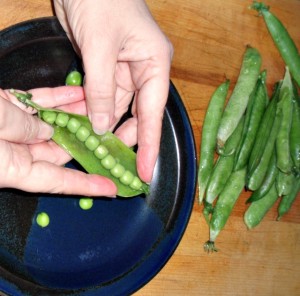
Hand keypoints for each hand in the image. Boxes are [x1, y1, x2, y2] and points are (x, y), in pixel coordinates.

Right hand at [0, 86, 116, 195]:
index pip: (59, 181)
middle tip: (107, 130)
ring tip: (96, 105)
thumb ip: (24, 129)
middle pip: (59, 148)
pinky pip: (37, 104)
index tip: (111, 188)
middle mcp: (14, 151)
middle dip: (85, 138)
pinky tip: (76, 93)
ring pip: (51, 123)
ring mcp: (11, 128)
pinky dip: (57, 99)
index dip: (87, 185)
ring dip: (74, 114)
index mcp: (11, 168)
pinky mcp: (7, 107)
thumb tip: (47, 130)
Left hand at [54, 0, 172, 182]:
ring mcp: (125, 71)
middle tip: (110, 161)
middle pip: (136, 115)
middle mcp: (144, 71)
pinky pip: (100, 97)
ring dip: (100, 124)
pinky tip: (78, 120)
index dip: (148, 145)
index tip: (144, 171)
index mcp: (154, 64)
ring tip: (89, 144)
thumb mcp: (99, 46)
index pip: (153, 113)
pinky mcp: (107, 69)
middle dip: (122, 137)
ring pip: (115, 108)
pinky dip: (89, 109)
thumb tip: (99, 126)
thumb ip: (101, 89)